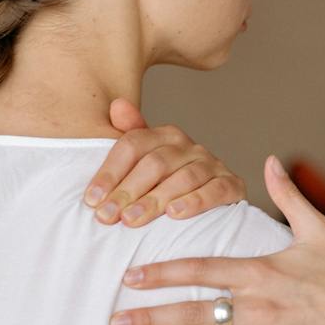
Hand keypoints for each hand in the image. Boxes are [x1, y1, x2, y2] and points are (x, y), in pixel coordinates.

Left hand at [82, 98, 246, 225]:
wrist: (212, 207)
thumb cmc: (168, 186)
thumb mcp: (143, 164)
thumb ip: (128, 138)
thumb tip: (116, 105)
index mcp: (164, 135)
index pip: (132, 145)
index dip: (110, 172)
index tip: (92, 200)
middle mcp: (190, 146)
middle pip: (155, 163)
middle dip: (128, 191)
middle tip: (107, 217)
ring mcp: (213, 165)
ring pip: (184, 177)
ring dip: (155, 199)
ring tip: (132, 219)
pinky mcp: (233, 186)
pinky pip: (215, 190)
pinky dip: (195, 202)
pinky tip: (175, 214)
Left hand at [113, 156, 324, 324]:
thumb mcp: (317, 229)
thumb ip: (287, 196)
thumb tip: (271, 160)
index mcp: (261, 272)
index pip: (200, 271)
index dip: (162, 274)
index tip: (131, 278)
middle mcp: (259, 307)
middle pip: (194, 312)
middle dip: (151, 317)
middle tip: (116, 322)